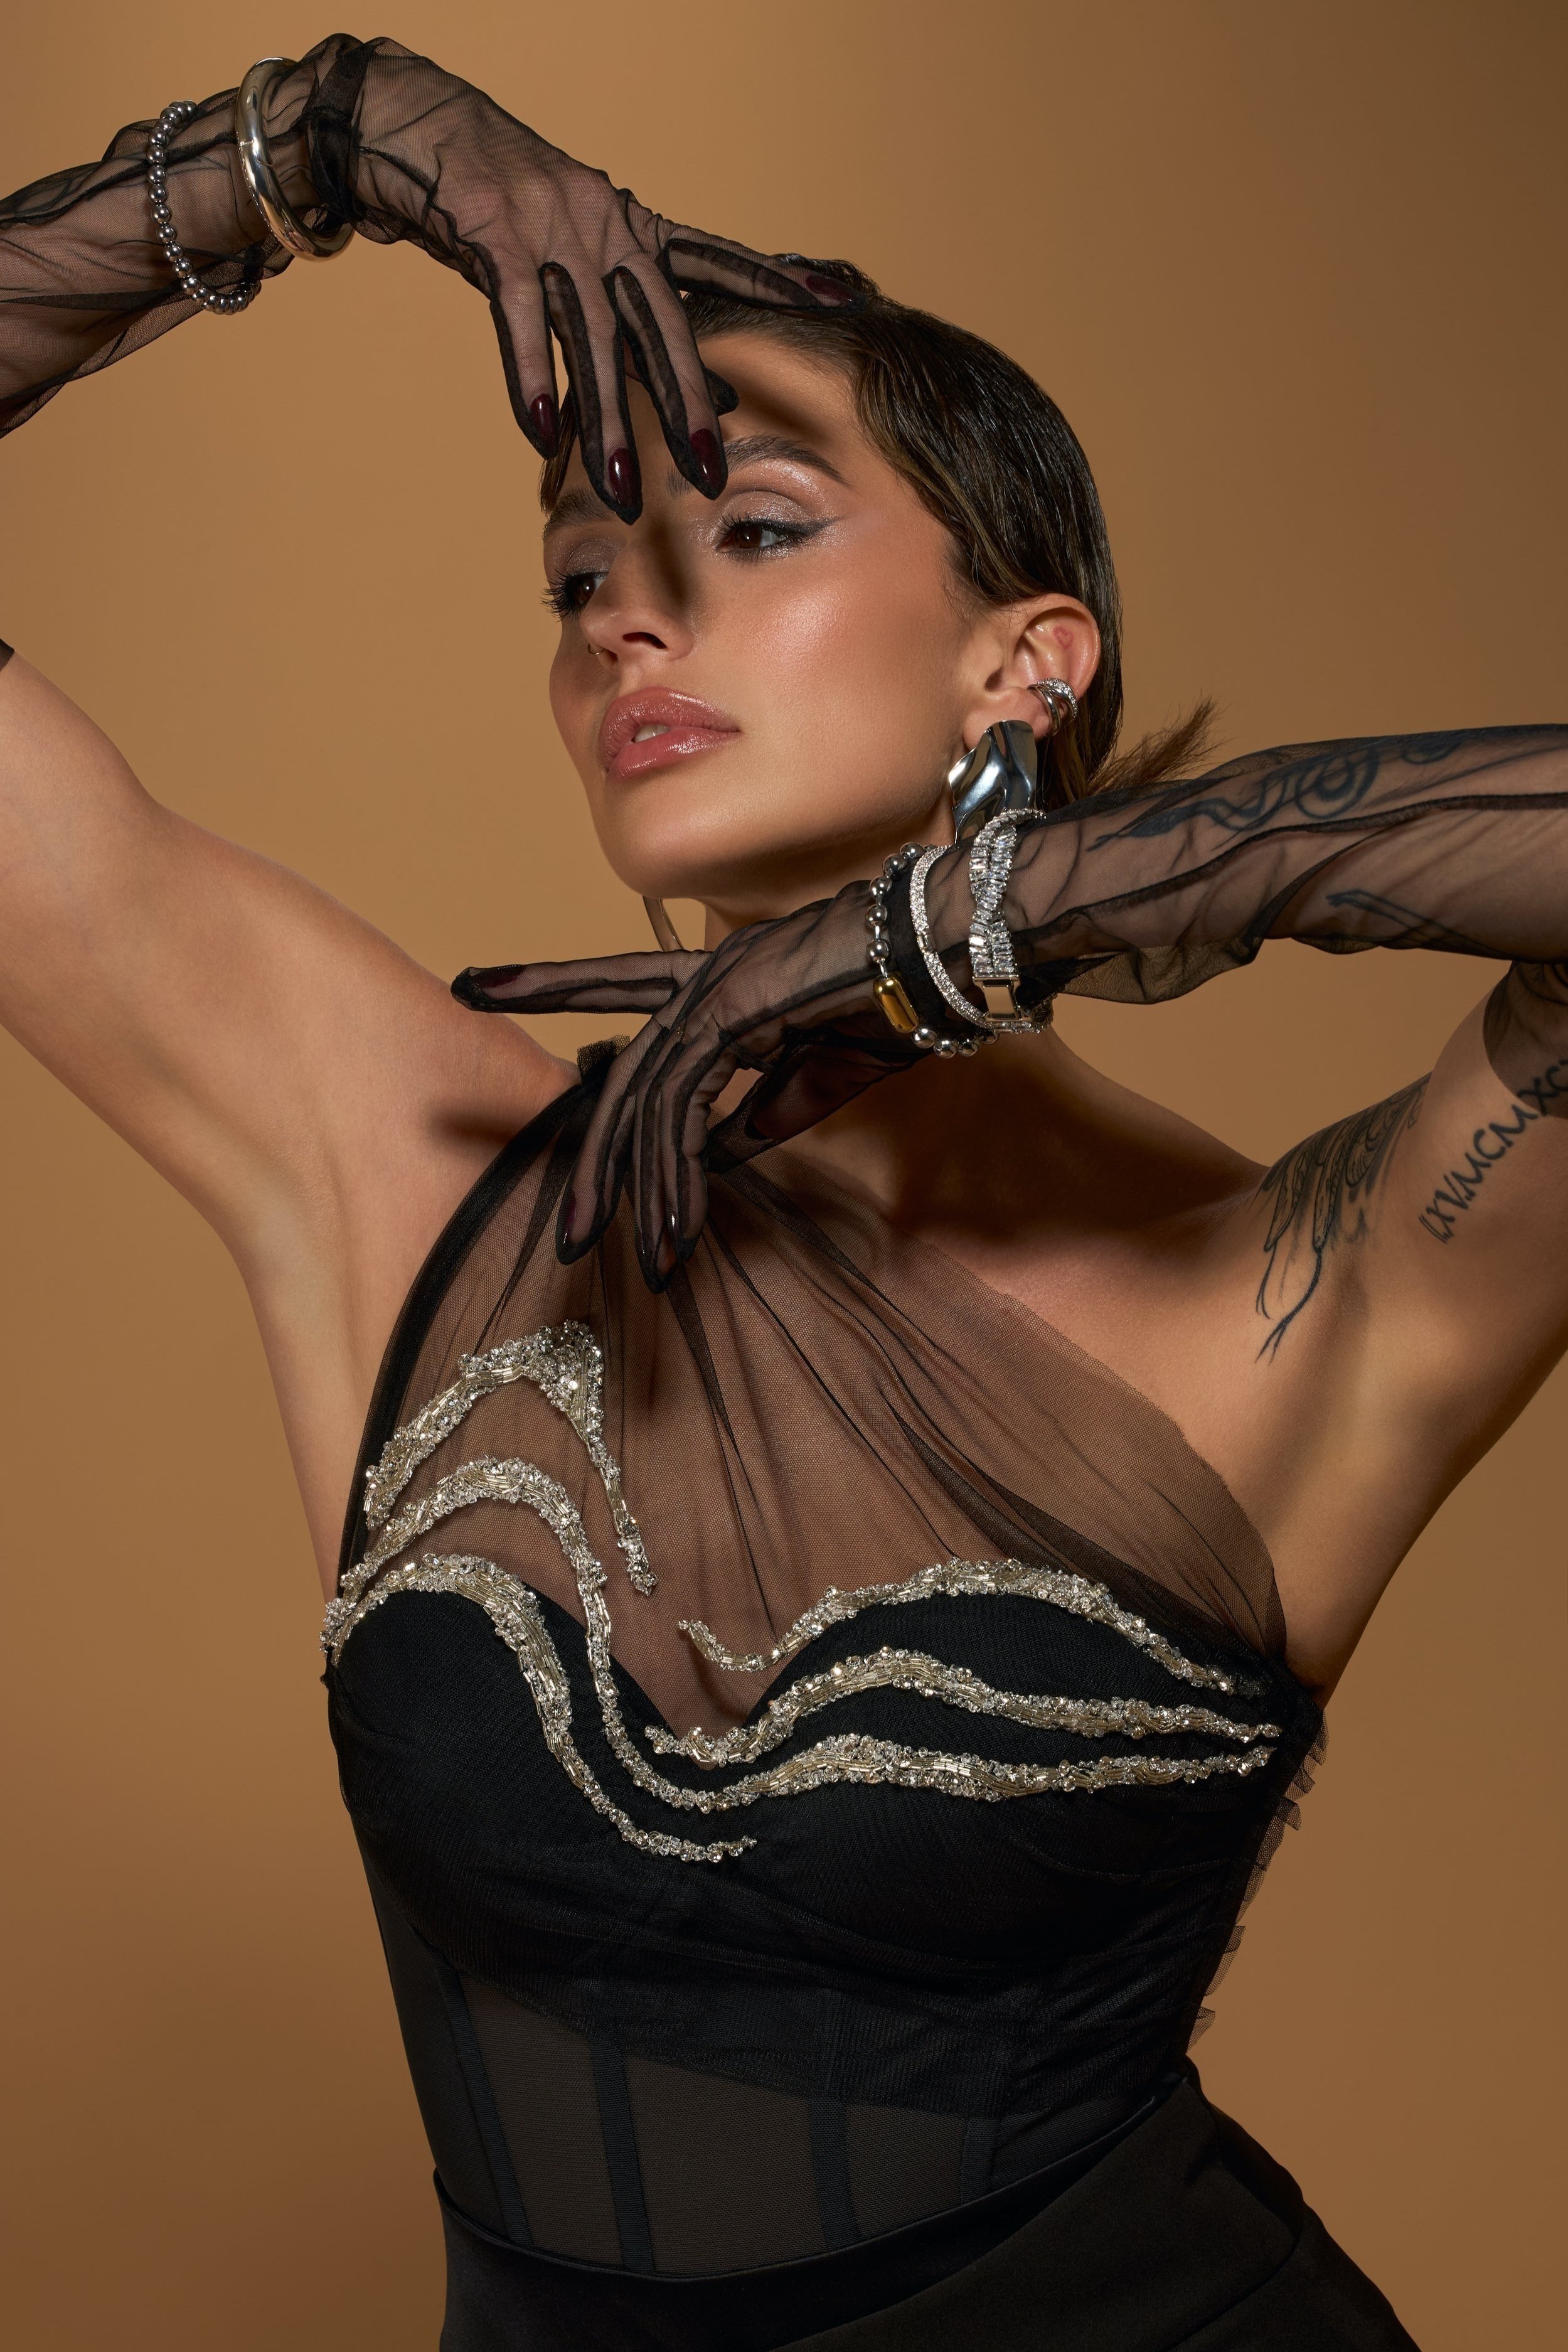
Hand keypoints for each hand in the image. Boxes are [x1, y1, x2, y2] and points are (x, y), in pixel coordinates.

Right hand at [300, 37, 856, 516]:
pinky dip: (529, 378)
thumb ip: (618, 305)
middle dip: (683, 403)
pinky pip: (519, 319)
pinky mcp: (493, 231)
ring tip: (618, 485)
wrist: (407, 123)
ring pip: (590, 338)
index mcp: (627, 222)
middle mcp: (602, 221)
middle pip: (659, 323)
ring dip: (602, 420)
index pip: (712, 259)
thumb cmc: (490, 199)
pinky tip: (538, 433)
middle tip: (708, 471)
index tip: (838, 298)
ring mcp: (550, 225)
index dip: (771, 282)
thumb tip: (688, 373)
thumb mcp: (568, 244)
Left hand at [455, 883, 921, 1285]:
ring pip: (644, 1101)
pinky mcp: (732, 1012)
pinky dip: (678, 1170)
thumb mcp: (810, 1080)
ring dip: (636, 1189)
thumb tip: (710, 1162)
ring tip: (627, 1257)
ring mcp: (712, 992)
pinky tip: (678, 1222)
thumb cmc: (889, 1005)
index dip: (547, 983)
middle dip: (587, 1156)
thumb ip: (755, 1118)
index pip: (614, 983)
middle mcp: (701, 979)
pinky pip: (684, 1104)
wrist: (940, 954)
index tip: (475, 982)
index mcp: (716, 983)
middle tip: (564, 1231)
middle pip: (617, 1073)